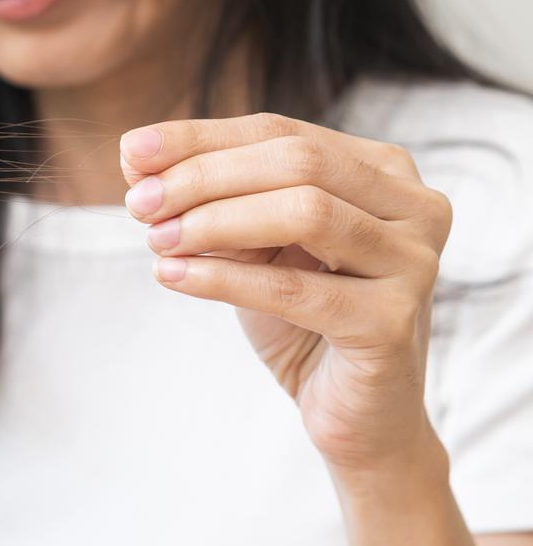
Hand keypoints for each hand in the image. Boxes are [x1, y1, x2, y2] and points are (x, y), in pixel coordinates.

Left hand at [119, 113, 452, 475]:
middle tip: (140, 204)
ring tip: (157, 240)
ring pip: (305, 212)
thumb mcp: (252, 246)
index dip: (201, 138)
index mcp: (382, 170)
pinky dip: (224, 279)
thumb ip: (209, 197)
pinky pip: (296, 289)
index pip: (281, 132)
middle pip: (297, 162)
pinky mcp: (393, 322)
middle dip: (205, 177)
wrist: (354, 413)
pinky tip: (173, 277)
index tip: (131, 152)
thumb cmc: (301, 318)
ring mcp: (413, 262)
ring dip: (215, 222)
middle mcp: (413, 206)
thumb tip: (135, 154)